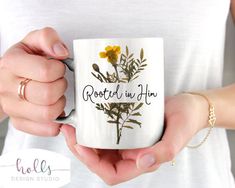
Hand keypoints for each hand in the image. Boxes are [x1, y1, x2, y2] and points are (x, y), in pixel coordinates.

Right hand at [0, 27, 67, 135]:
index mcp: (12, 64)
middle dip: (61, 87)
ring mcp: (13, 108)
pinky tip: (57, 111)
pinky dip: (57, 122)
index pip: (45, 71)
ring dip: (60, 104)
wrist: (5, 79)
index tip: (58, 68)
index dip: (59, 70)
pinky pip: (46, 129)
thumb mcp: (33, 42)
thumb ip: (48, 38)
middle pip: (47, 95)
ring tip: (56, 95)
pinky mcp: (20, 122)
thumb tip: (61, 52)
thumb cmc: (24, 61)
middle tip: (59, 82)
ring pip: (48, 114)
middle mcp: (8, 88)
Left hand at [61, 93, 208, 184]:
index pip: (112, 173)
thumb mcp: (178, 134)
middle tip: (69, 131)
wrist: (188, 106)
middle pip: (99, 161)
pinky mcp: (126, 129)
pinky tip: (87, 118)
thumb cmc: (186, 119)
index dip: (93, 163)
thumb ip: (163, 151)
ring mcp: (128, 142)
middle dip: (81, 149)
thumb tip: (142, 163)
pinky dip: (94, 129)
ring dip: (84, 139)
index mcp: (143, 161)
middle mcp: (132, 154)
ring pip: (100, 148)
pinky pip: (106, 133)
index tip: (81, 145)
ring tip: (73, 125)